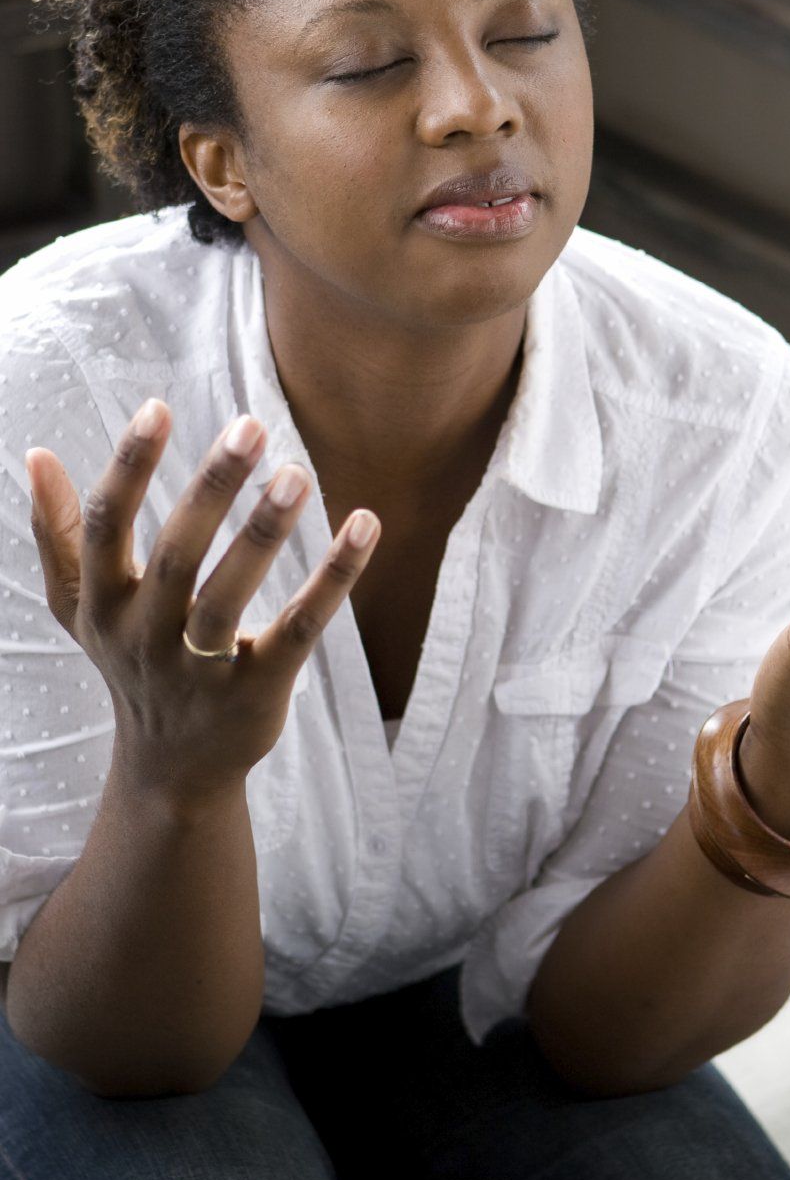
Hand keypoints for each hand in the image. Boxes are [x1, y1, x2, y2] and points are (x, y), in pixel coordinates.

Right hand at [25, 399, 381, 811]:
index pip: (106, 528)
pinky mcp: (258, 691)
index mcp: (103, 605)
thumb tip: (36, 454)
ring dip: (263, 533)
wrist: (171, 771)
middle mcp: (146, 638)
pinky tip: (365, 525)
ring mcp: (202, 670)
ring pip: (229, 597)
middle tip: (250, 426)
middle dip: (211, 489)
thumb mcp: (83, 609)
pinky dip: (333, 580)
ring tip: (298, 474)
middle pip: (176, 556)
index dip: (128, 467)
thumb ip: (60, 534)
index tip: (157, 408)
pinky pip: (298, 631)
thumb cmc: (132, 663)